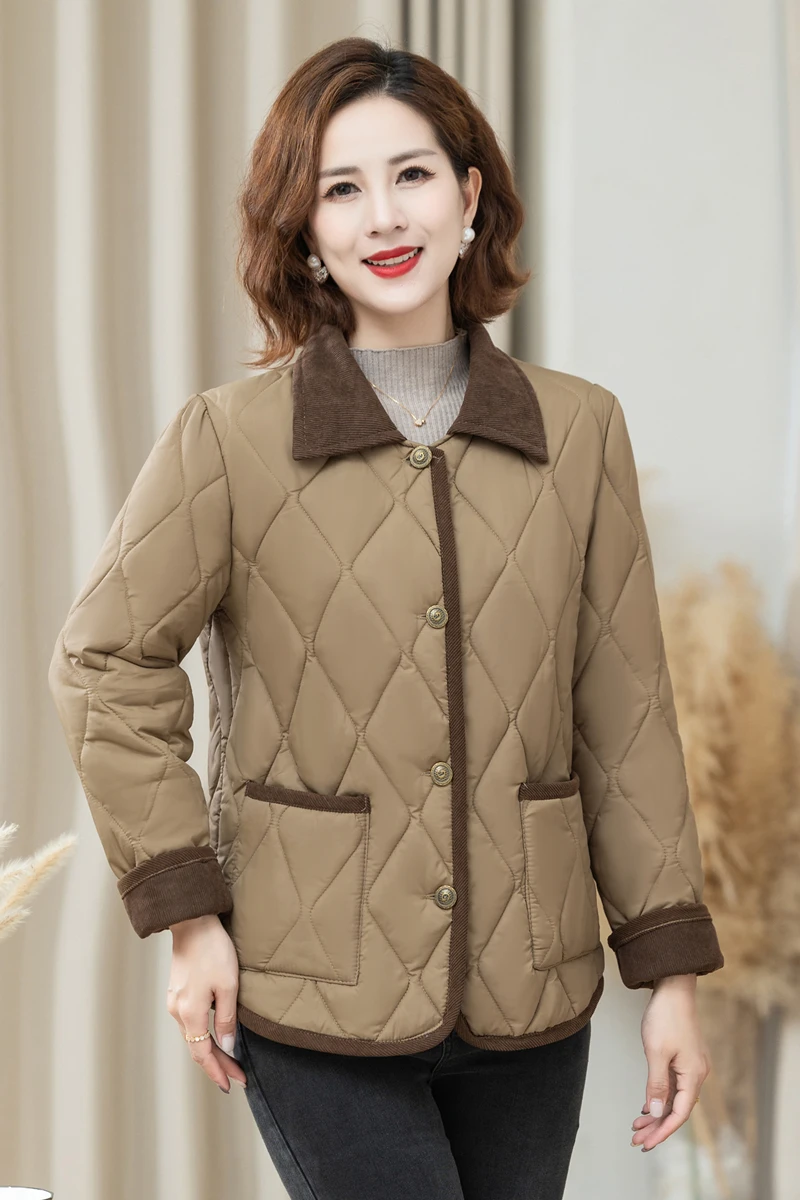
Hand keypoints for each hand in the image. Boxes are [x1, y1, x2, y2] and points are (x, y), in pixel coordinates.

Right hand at [166, 913, 247, 1093]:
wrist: (193, 923)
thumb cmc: (213, 951)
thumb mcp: (228, 986)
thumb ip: (226, 1020)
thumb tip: (227, 1048)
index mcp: (190, 1013)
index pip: (203, 1054)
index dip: (218, 1072)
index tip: (232, 1085)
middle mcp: (177, 1012)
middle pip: (197, 1048)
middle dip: (217, 1066)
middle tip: (237, 1078)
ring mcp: (174, 1002)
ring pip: (193, 1037)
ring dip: (211, 1051)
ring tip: (230, 1062)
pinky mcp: (177, 993)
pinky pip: (190, 1023)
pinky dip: (203, 1035)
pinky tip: (215, 1037)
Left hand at [630, 974, 709, 1151]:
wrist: (674, 988)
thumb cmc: (666, 1017)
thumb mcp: (656, 1052)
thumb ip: (657, 1084)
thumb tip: (656, 1112)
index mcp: (693, 1076)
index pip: (679, 1113)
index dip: (662, 1131)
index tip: (646, 1144)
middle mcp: (696, 1074)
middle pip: (677, 1109)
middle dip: (656, 1126)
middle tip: (636, 1140)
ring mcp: (691, 1066)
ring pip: (674, 1098)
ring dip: (656, 1113)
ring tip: (637, 1127)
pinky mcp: (684, 1058)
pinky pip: (673, 1086)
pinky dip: (659, 1097)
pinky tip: (647, 1106)